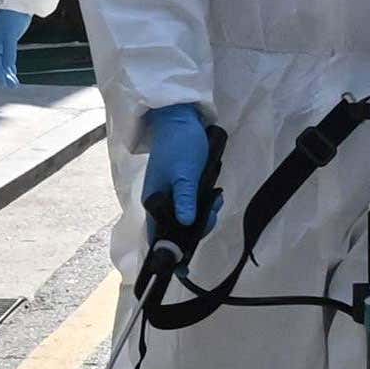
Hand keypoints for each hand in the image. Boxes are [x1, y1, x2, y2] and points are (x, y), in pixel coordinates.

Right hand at [0, 7, 34, 86]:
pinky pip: (6, 56)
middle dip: (3, 75)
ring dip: (7, 72)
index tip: (5, 84)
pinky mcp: (7, 40)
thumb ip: (9, 54)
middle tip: (12, 86)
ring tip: (14, 83)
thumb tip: (8, 70)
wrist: (19, 4)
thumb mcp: (10, 37)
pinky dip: (9, 65)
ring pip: (1, 61)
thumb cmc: (13, 18)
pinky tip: (13, 72)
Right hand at [141, 103, 219, 237]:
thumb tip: (187, 224)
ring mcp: (171, 195)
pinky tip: (215, 195)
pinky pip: (193, 205)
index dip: (173, 247)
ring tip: (216, 198)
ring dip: (205, 214)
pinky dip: (206, 204)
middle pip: (177, 229)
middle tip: (213, 211)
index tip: (191, 250)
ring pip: (188, 218)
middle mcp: (160, 202)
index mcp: (153, 202)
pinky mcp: (182, 188)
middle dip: (198, 226)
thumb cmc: (180, 145)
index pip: (159, 235)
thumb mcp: (185, 174)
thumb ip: (185, 199)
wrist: (183, 119)